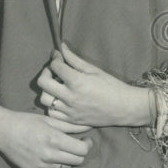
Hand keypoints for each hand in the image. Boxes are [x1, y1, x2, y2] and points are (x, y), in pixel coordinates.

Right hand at [0, 100, 91, 167]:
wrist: (1, 131)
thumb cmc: (24, 121)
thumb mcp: (48, 120)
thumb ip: (70, 126)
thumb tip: (89, 127)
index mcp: (54, 139)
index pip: (82, 150)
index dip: (87, 144)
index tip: (85, 139)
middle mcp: (49, 155)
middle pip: (77, 161)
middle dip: (80, 152)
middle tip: (76, 144)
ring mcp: (42, 166)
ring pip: (66, 167)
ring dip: (67, 159)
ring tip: (60, 148)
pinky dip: (56, 165)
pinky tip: (50, 155)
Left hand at [37, 43, 151, 127]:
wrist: (125, 108)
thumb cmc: (112, 86)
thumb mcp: (93, 69)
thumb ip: (74, 59)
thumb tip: (61, 46)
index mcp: (77, 81)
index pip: (54, 66)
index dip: (55, 58)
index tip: (59, 56)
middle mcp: (70, 97)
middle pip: (42, 82)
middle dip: (46, 72)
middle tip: (54, 71)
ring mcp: (69, 110)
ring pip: (44, 99)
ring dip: (47, 90)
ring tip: (57, 86)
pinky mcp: (71, 120)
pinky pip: (51, 113)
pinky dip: (52, 105)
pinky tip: (60, 99)